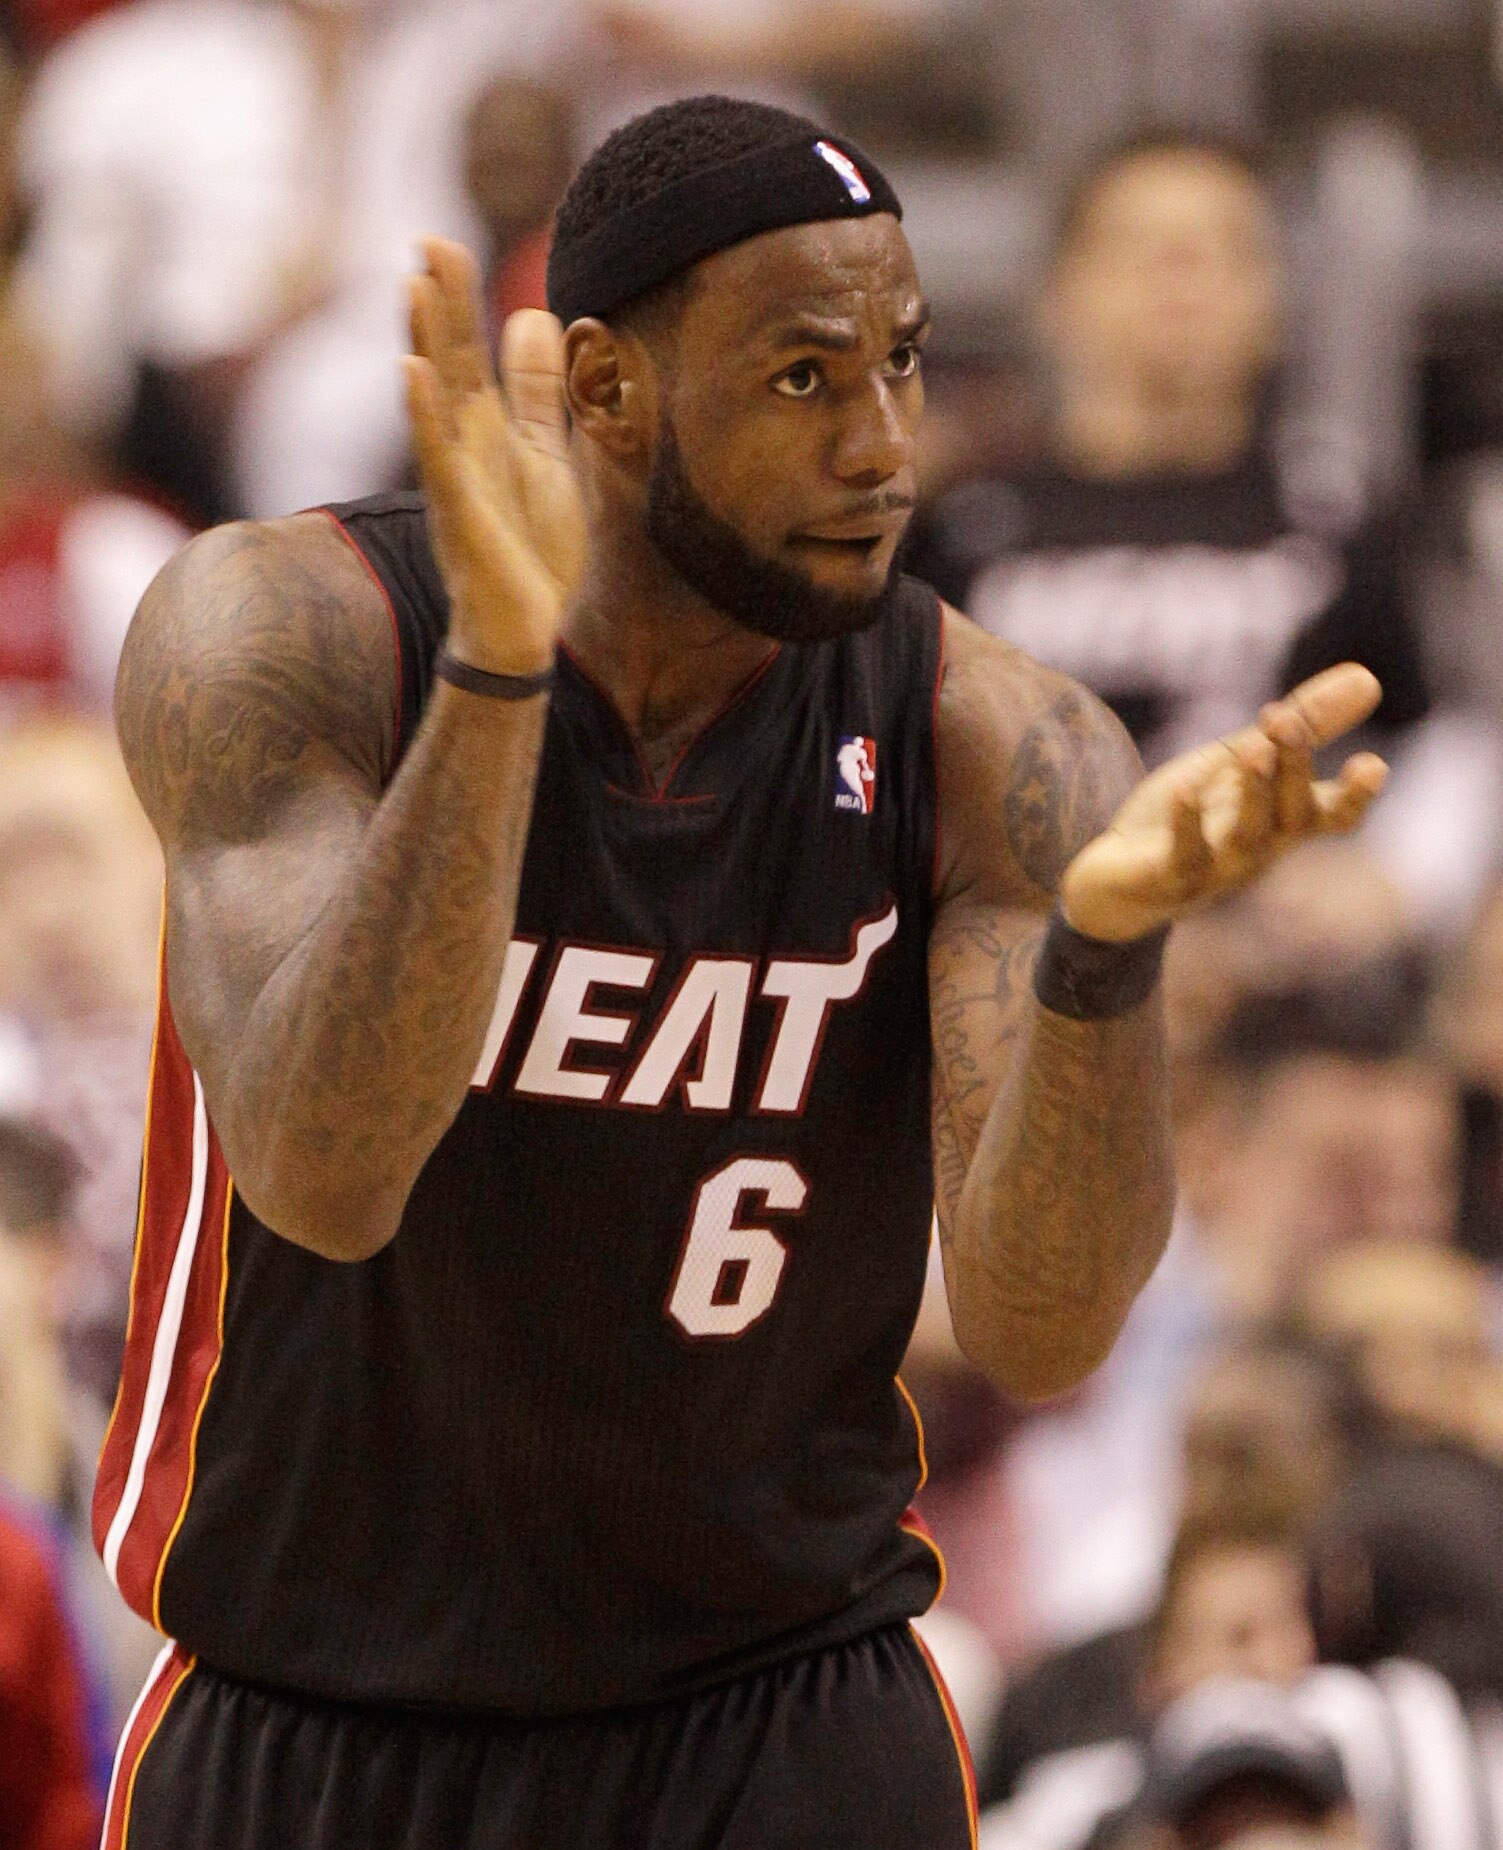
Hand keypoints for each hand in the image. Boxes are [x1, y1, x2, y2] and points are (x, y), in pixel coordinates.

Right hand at [405, 238, 583, 676]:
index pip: (465, 352)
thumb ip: (537, 392)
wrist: (529, 631)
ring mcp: (456, 480)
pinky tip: (411, 372)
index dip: (457, 299)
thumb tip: (533, 314)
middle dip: (438, 305)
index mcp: (484, 431)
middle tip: (427, 241)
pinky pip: (438, 459)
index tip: (444, 243)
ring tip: (413, 286)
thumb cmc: (532, 549)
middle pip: (447, 362)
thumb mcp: (546, 456)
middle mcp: (461, 447)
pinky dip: (424, 415)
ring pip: (434, 401)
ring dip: (423, 343)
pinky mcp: (461, 517)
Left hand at [1060, 664, 1389, 942]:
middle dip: (1294, 768)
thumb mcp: (1239, 762)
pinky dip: (1186, 824)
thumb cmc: (1189, 819)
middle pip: (1292, 816)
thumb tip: (1368, 677)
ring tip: (1253, 748)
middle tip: (1287, 720)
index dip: (1357, 797)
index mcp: (1280, 824)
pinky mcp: (1165, 879)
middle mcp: (1257, 852)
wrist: (1114, 882)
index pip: (1333, 817)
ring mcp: (1214, 871)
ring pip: (1247, 838)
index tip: (1374, 765)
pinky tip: (1184, 789)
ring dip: (1254, 794)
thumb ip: (1298, 726)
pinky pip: (1182, 858)